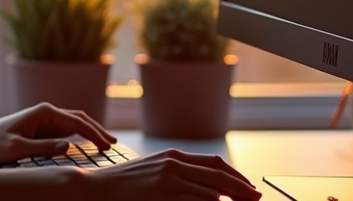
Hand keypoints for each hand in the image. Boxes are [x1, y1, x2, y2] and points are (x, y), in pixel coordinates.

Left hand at [0, 102, 115, 162]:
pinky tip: (86, 145)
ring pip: (73, 124)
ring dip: (90, 133)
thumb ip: (43, 148)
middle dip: (97, 130)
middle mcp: (45, 112)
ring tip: (106, 144)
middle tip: (114, 144)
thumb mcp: (16, 149)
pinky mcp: (38, 129)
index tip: (109, 146)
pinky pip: (64, 132)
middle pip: (79, 119)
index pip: (77, 122)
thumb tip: (70, 147)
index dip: (95, 134)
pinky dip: (78, 137)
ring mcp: (42, 120)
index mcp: (43, 112)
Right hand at [83, 148, 260, 200]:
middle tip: (257, 198)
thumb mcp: (153, 173)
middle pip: (218, 174)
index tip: (249, 188)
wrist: (95, 188)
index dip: (235, 175)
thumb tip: (205, 189)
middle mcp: (173, 164)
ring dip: (231, 198)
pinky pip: (194, 200)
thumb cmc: (123, 185)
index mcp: (173, 156)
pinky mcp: (161, 194)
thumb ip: (177, 175)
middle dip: (242, 187)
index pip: (214, 164)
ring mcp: (167, 179)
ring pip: (210, 190)